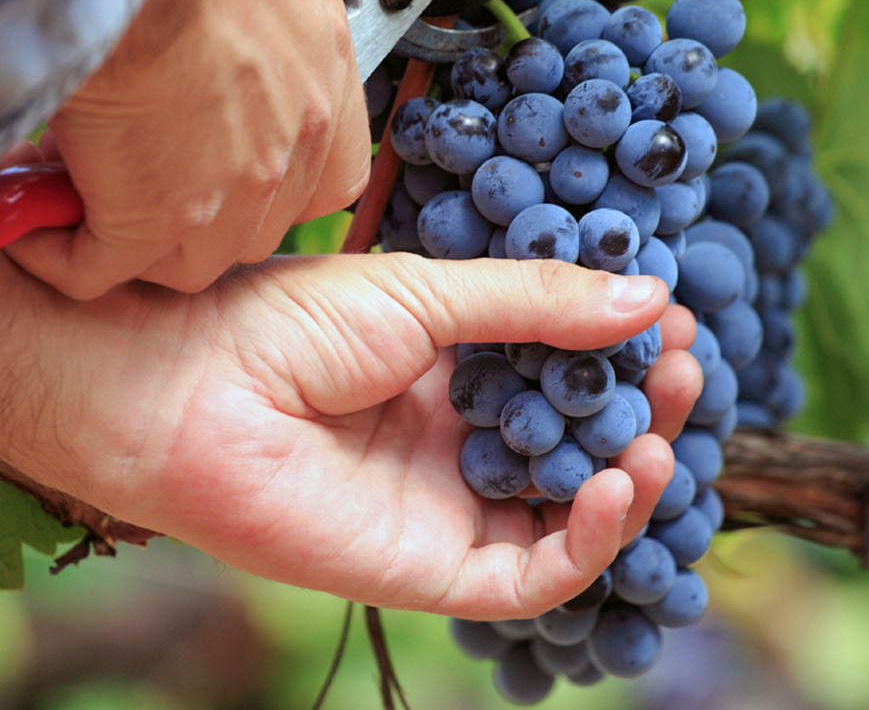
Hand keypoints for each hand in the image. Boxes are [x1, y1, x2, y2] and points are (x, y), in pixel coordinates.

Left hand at [0, 214, 701, 619]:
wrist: (185, 384)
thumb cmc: (283, 323)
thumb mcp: (427, 294)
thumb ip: (534, 304)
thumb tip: (651, 294)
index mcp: (451, 374)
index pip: (566, 376)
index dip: (624, 354)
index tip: (673, 318)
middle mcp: (455, 444)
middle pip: (580, 446)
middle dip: (640, 411)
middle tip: (683, 367)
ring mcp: (446, 508)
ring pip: (567, 516)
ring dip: (629, 477)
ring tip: (661, 425)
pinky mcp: (430, 568)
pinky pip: (531, 574)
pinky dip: (588, 540)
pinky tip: (618, 483)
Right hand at [1, 0, 369, 299]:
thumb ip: (241, 4)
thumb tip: (195, 6)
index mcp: (321, 67)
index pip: (329, 174)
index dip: (273, 186)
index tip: (224, 169)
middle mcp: (292, 136)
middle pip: (254, 227)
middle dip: (195, 216)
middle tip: (133, 177)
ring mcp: (230, 189)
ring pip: (182, 259)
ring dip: (126, 238)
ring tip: (74, 195)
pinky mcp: (153, 218)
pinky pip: (96, 268)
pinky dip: (56, 252)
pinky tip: (24, 214)